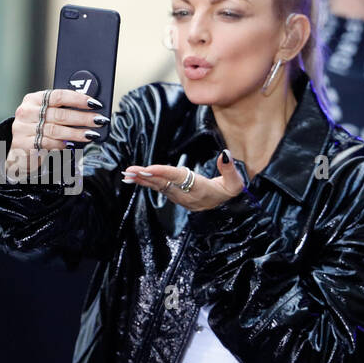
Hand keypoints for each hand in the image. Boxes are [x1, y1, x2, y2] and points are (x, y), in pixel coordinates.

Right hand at [9, 88, 105, 173]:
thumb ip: (62, 110)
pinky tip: (72, 145)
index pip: (58, 95)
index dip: (79, 99)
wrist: (18, 151)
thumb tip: (91, 108)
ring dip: (77, 133)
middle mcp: (26, 112)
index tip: (95, 104)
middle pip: (60, 114)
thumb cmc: (39, 130)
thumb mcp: (46, 115)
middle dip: (83, 118)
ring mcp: (23, 128)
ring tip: (92, 134)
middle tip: (99, 120)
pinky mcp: (24, 145)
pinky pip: (48, 144)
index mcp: (33, 99)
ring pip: (55, 130)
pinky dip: (62, 145)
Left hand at [122, 150, 246, 212]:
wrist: (226, 208)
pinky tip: (135, 178)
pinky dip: (146, 183)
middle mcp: (187, 195)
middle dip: (146, 177)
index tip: (150, 169)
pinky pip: (159, 188)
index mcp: (200, 190)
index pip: (180, 179)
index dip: (164, 173)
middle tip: (131, 171)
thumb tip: (225, 154)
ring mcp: (180, 197)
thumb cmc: (229, 192)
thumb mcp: (235, 183)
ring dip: (143, 180)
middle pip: (164, 184)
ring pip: (159, 187)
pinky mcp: (176, 196)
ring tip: (128, 174)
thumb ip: (230, 169)